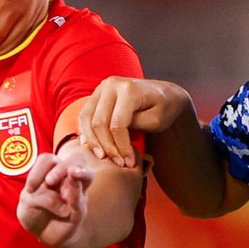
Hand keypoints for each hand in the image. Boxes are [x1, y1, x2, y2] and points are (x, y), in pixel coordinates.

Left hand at [17, 145, 95, 247]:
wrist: (42, 234)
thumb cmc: (34, 211)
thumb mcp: (27, 199)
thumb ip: (38, 190)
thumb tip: (55, 186)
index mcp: (53, 171)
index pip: (49, 160)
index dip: (38, 170)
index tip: (29, 188)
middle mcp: (69, 178)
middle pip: (76, 159)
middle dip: (63, 167)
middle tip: (49, 181)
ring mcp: (78, 194)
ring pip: (87, 174)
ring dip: (79, 173)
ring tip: (72, 174)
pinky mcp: (79, 212)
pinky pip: (81, 200)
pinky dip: (75, 195)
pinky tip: (67, 201)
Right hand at [77, 76, 193, 169]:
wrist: (163, 93)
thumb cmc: (164, 108)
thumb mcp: (157, 119)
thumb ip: (136, 125)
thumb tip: (114, 137)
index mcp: (128, 88)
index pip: (117, 124)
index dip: (121, 147)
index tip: (129, 163)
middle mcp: (111, 84)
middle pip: (99, 123)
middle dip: (107, 147)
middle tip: (117, 163)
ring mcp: (102, 87)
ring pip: (87, 119)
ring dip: (93, 142)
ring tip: (103, 158)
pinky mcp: (97, 94)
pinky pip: (84, 115)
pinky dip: (86, 132)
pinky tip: (92, 147)